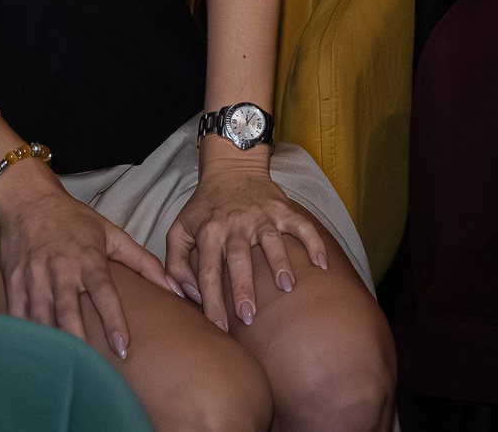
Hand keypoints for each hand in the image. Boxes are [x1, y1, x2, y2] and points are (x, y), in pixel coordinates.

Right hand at [0, 166, 183, 358]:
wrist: (30, 201)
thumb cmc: (75, 220)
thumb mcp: (112, 234)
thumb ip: (143, 261)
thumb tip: (172, 285)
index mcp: (88, 259)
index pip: (104, 293)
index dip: (114, 321)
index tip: (123, 346)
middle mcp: (61, 269)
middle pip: (69, 311)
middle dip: (79, 341)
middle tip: (92, 369)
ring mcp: (34, 277)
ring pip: (42, 317)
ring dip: (53, 342)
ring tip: (65, 368)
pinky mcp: (14, 282)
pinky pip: (18, 314)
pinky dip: (25, 334)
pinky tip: (34, 353)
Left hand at [166, 158, 331, 332]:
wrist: (231, 169)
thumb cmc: (204, 208)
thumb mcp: (179, 231)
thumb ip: (175, 265)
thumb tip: (188, 296)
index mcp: (209, 232)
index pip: (208, 272)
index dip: (211, 302)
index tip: (218, 328)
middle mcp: (235, 224)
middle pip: (239, 259)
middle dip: (243, 288)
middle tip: (248, 317)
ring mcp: (261, 216)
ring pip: (271, 241)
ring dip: (279, 263)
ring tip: (286, 288)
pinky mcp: (282, 209)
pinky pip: (301, 226)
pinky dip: (313, 243)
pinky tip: (321, 264)